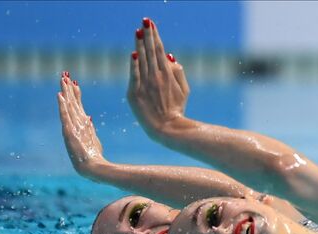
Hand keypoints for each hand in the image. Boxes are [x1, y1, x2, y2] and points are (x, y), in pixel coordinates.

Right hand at [57, 73, 104, 177]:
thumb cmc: (94, 156)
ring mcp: (71, 128)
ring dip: (65, 93)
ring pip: (68, 106)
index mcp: (81, 125)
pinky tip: (60, 97)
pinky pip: (65, 116)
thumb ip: (89, 128)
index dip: (75, 94)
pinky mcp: (69, 133)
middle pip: (71, 103)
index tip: (74, 81)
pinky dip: (62, 106)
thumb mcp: (93, 138)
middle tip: (65, 74)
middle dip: (68, 89)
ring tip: (62, 80)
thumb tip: (88, 117)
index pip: (77, 106)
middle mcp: (75, 124)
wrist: (92, 168)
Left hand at [127, 18, 189, 133]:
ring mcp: (145, 84)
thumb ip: (179, 72)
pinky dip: (133, 65)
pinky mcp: (135, 93)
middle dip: (148, 35)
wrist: (167, 128)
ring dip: (139, 45)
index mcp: (168, 74)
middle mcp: (156, 76)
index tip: (151, 24)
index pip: (160, 50)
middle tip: (144, 22)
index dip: (155, 36)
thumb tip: (171, 56)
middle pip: (151, 52)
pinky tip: (133, 54)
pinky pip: (134, 76)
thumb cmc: (176, 110)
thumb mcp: (185, 91)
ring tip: (138, 32)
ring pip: (141, 60)